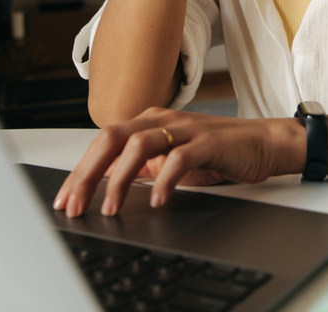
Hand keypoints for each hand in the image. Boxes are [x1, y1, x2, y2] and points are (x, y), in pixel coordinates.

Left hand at [52, 107, 303, 217]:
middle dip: (88, 174)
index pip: (103, 142)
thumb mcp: (170, 159)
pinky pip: (179, 158)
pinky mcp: (208, 142)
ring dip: (119, 179)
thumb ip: (141, 166)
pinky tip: (158, 199)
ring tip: (112, 207)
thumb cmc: (217, 152)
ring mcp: (184, 129)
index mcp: (148, 122)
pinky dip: (164, 180)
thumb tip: (108, 185)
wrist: (262, 143)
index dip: (80, 171)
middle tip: (75, 204)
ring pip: (139, 146)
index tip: (65, 199)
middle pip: (112, 138)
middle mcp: (161, 120)